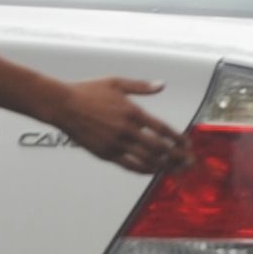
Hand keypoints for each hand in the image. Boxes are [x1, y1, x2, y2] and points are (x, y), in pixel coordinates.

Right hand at [51, 75, 182, 174]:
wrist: (63, 105)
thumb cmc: (88, 91)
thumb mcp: (117, 83)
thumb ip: (141, 86)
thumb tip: (161, 85)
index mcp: (132, 112)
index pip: (162, 129)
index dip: (177, 139)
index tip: (188, 144)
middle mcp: (127, 130)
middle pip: (159, 148)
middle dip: (177, 156)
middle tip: (189, 161)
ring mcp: (116, 144)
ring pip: (146, 160)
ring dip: (164, 166)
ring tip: (176, 169)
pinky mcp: (106, 153)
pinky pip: (130, 165)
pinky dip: (144, 169)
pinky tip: (153, 170)